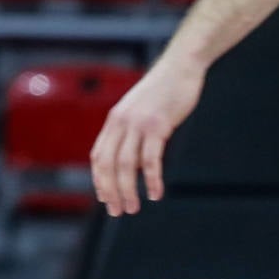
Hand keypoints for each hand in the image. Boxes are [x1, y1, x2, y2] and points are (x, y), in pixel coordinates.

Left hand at [90, 54, 204, 216]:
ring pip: (126, 165)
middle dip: (111, 191)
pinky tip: (156, 193)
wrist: (180, 67)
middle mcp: (121, 122)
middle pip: (108, 164)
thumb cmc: (162, 91)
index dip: (99, 180)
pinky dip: (152, 180)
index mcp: (114, 120)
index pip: (98, 156)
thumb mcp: (139, 110)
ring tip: (134, 207)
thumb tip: (129, 160)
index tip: (106, 199)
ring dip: (128, 190)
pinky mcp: (158, 126)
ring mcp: (139, 124)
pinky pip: (150, 159)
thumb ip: (130, 131)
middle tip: (117, 211)